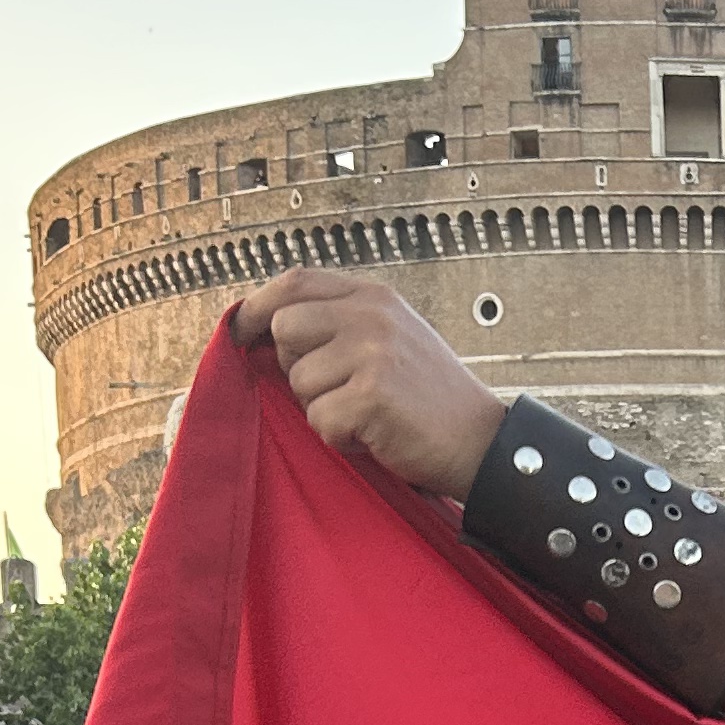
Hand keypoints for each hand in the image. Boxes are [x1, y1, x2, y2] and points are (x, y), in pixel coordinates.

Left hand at [234, 272, 504, 500]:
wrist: (483, 443)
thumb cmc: (432, 401)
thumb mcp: (392, 340)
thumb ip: (342, 324)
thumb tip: (272, 327)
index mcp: (375, 297)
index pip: (297, 281)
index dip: (259, 305)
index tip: (241, 330)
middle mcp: (373, 315)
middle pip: (285, 328)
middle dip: (296, 367)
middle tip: (335, 391)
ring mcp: (374, 351)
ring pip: (300, 381)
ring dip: (323, 409)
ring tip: (365, 416)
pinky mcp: (373, 394)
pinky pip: (321, 419)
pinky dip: (341, 438)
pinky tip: (375, 435)